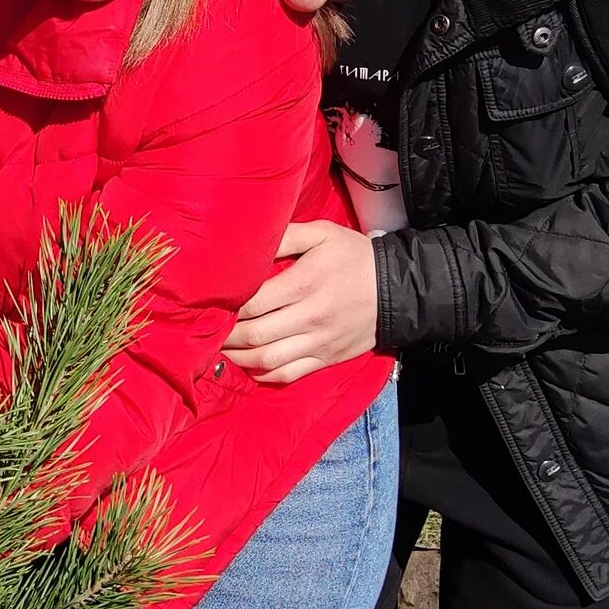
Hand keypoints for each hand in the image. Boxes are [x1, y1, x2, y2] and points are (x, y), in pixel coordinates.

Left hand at [221, 220, 377, 384]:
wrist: (398, 290)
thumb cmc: (354, 257)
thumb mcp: (322, 234)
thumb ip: (284, 237)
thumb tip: (250, 242)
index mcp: (305, 283)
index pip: (254, 301)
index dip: (227, 306)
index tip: (212, 302)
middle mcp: (311, 317)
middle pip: (255, 334)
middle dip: (226, 334)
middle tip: (209, 328)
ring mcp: (319, 342)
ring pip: (267, 360)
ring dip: (238, 357)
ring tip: (222, 347)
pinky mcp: (326, 359)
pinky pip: (288, 375)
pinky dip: (262, 374)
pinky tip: (248, 364)